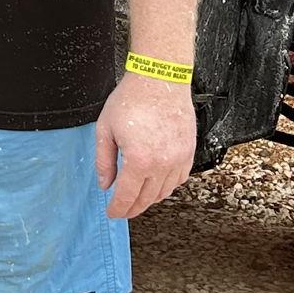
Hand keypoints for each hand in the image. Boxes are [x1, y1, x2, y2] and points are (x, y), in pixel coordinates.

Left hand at [93, 72, 196, 219]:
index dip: (118, 209)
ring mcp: (179, 158)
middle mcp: (162, 164)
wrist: (160, 79)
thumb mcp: (105, 129)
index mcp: (139, 160)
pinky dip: (167, 187)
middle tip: (122, 210)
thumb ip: (104, 161)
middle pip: (147, 198)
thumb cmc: (131, 100)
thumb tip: (105, 185)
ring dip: (150, 199)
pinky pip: (180, 179)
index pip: (127, 196)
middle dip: (132, 208)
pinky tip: (157, 185)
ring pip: (165, 192)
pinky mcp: (189, 151)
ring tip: (137, 199)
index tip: (112, 214)